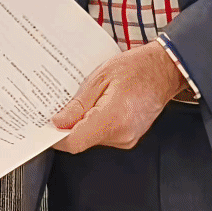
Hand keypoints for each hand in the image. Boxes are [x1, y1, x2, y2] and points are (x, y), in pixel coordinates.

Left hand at [51, 43, 185, 153]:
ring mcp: (127, 139)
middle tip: (63, 106)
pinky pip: (104, 135)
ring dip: (83, 123)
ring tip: (88, 100)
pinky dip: (95, 124)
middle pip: (82, 141)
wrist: (165, 69)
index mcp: (113, 119)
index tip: (46, 128)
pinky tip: (98, 106)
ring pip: (92, 139)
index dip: (56, 137)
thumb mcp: (100, 78)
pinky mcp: (129, 138)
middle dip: (69, 126)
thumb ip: (78, 104)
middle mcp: (122, 135)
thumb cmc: (137, 68)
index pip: (75, 142)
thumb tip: (59, 122)